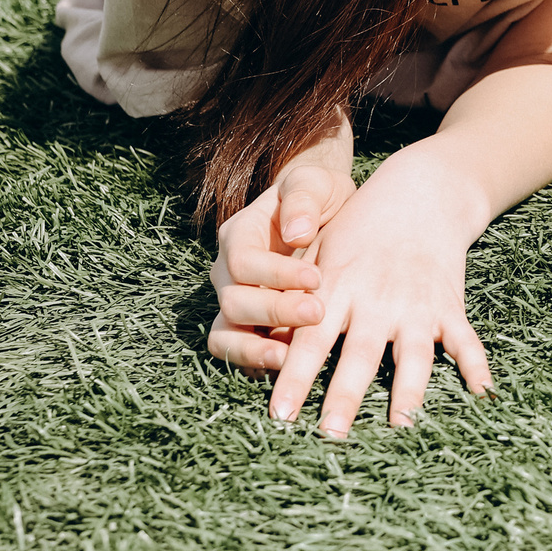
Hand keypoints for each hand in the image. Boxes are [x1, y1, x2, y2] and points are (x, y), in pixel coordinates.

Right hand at [205, 158, 353, 374]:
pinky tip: (288, 367)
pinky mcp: (249, 329)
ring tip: (292, 358)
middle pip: (234, 301)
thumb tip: (296, 232)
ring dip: (256, 350)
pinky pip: (238, 354)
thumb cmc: (320, 198)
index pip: (243, 261)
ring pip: (224, 336)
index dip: (275, 274)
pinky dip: (257, 364)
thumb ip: (303, 198)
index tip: (316, 278)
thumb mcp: (315, 183)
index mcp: (239, 234)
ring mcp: (235, 303)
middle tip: (318, 312)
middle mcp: (228, 272)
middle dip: (275, 311)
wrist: (327, 216)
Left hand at [258, 149, 495, 435]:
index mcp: (339, 289)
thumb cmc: (358, 229)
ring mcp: (417, 304)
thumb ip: (298, 301)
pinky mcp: (449, 305)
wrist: (420, 194)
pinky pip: (465, 340)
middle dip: (346, 396)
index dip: (295, 377)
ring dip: (407, 392)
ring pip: (412, 355)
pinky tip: (482, 393)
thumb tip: (266, 348)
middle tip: (331, 434)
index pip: (310, 341)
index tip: (279, 414)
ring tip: (401, 425)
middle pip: (358, 355)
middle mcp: (377, 300)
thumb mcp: (321, 255)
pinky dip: (476, 366)